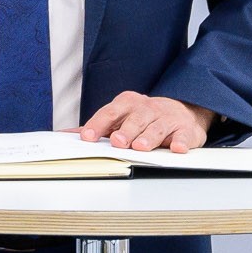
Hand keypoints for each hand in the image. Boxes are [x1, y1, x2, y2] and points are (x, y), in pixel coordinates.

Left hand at [78, 92, 212, 152]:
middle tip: (117, 142)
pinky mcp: (185, 130)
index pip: (109, 113)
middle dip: (125, 131)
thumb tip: (66, 134)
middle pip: (134, 120)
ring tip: (140, 147)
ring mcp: (167, 118)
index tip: (87, 136)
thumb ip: (97, 126)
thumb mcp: (120, 117)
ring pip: (156, 128)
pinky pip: (183, 136)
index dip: (97, 124)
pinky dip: (180, 142)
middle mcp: (147, 109)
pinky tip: (176, 148)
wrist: (182, 111)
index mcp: (127, 104)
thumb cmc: (143, 117)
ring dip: (148, 138)